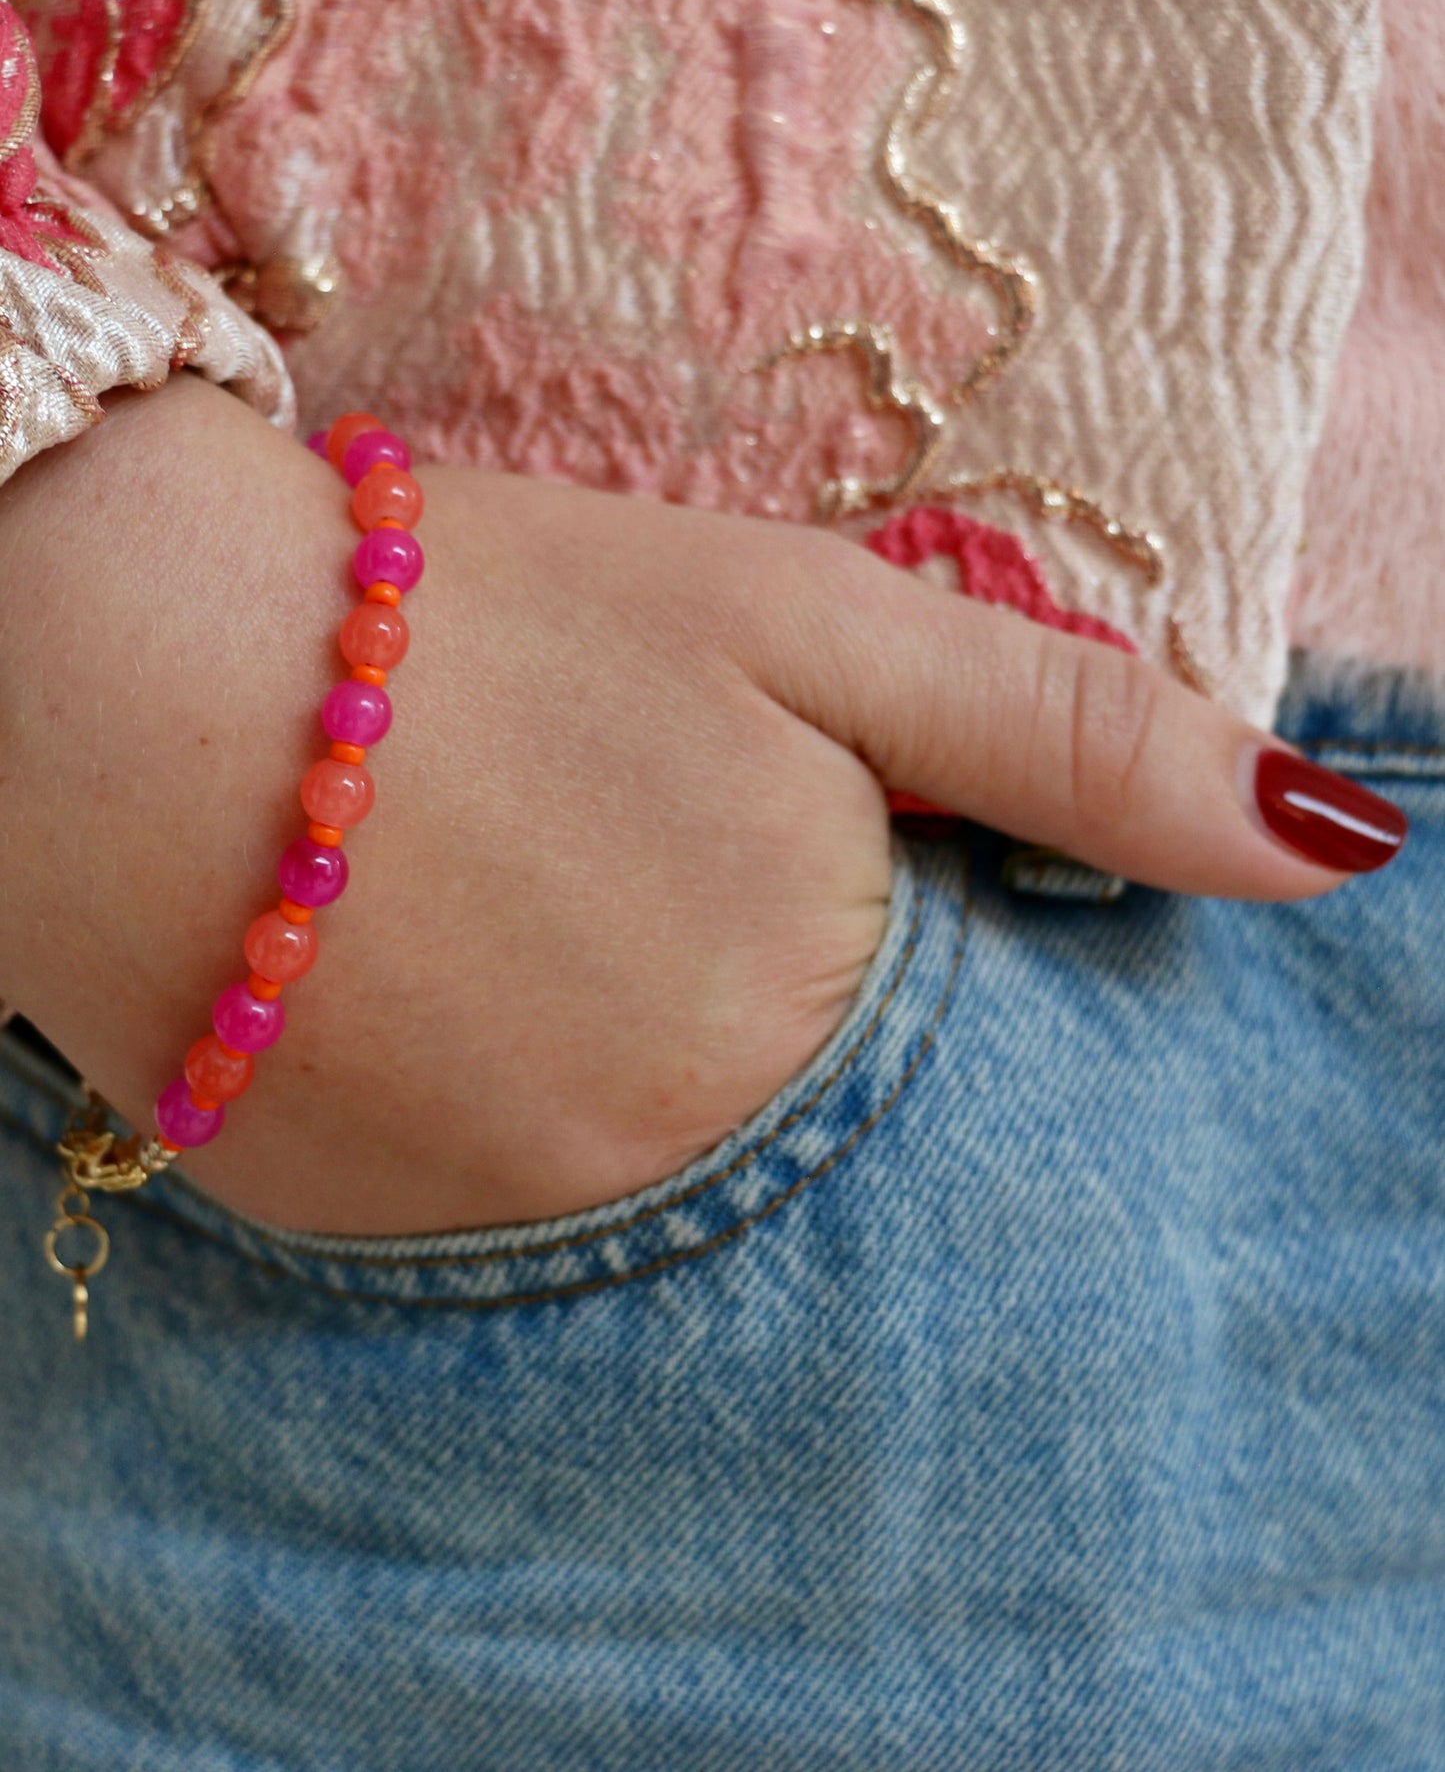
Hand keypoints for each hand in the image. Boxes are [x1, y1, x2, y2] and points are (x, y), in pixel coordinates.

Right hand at [0, 377, 1401, 1233]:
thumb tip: (1332, 851)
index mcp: (812, 1011)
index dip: (893, 933)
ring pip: (657, 1180)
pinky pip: (508, 1210)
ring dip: (625, 1063)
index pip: (960, 1055)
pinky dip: (505, 1114)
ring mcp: (512, 1229)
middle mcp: (675, 1168)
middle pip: (813, 1131)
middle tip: (622, 866)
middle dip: (757, 1002)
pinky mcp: (371, 1240)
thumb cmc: (492, 623)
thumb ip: (1079, 748)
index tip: (788, 850)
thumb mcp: (812, 629)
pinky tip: (433, 989)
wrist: (132, 683)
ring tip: (518, 915)